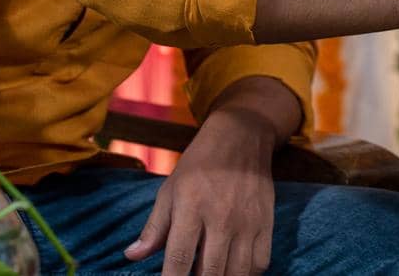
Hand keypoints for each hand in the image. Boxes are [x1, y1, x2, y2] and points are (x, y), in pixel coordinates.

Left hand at [125, 81, 296, 274]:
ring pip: (237, 272)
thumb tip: (131, 256)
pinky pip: (260, 262)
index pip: (178, 259)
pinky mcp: (266, 222)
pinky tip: (233, 271)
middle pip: (210, 272)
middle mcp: (221, 217)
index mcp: (191, 207)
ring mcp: (247, 222)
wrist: (241, 137)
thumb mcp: (169, 190)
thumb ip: (154, 227)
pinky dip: (246, 274)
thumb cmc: (199, 164)